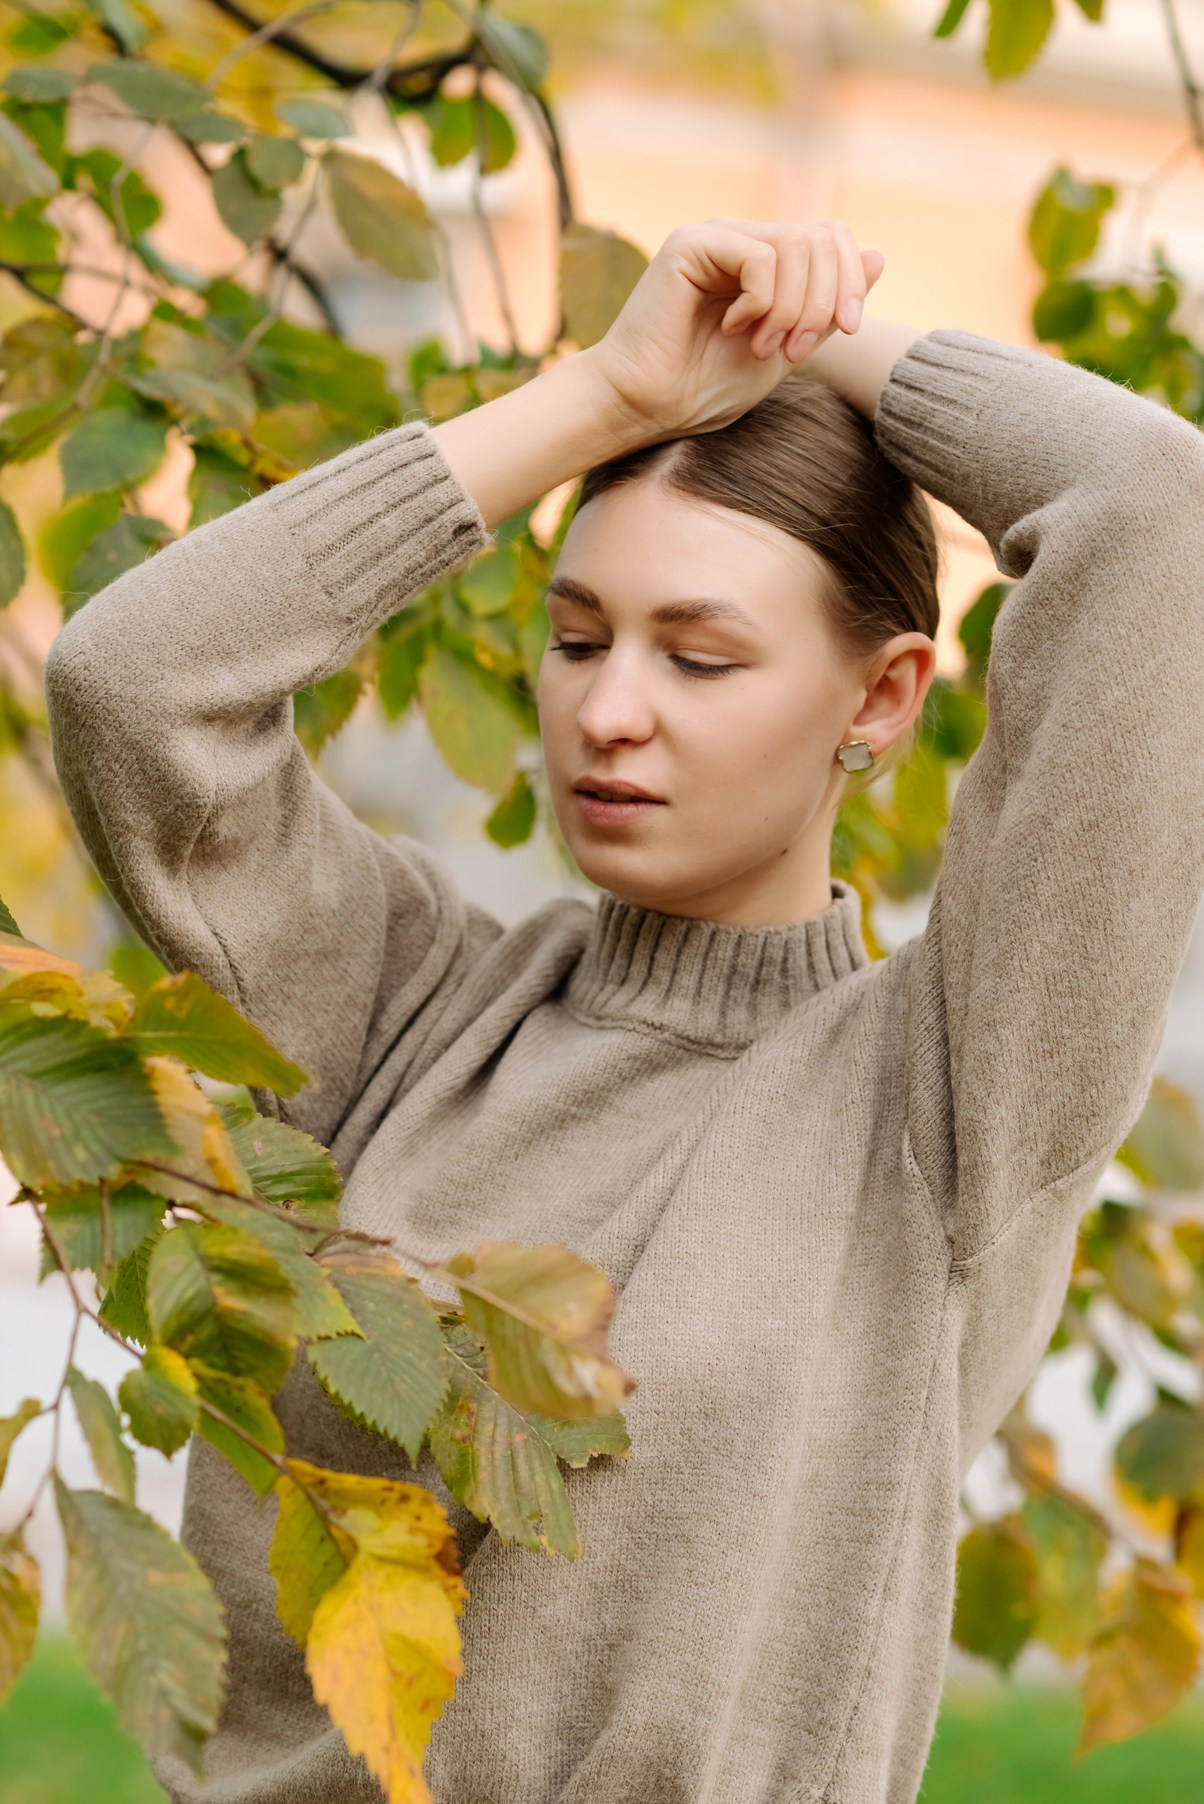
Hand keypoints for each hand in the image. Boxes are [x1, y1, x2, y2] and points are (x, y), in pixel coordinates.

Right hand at [584, 218, 885, 443]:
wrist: (647, 407)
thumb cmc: (703, 389)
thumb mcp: (787, 351)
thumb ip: (826, 310)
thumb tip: (879, 256)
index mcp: (766, 263)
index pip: (833, 237)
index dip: (852, 280)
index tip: (848, 329)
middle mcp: (743, 241)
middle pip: (823, 238)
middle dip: (825, 301)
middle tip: (795, 351)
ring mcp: (718, 239)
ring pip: (796, 246)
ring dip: (793, 308)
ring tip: (763, 347)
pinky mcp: (691, 244)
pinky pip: (760, 257)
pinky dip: (761, 302)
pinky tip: (732, 327)